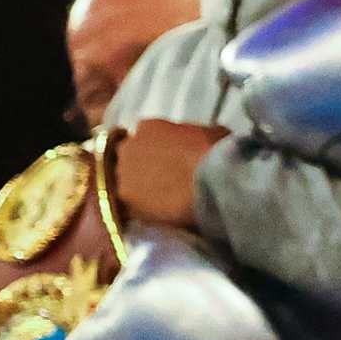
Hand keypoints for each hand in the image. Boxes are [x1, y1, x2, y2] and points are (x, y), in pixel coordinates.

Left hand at [110, 119, 219, 235]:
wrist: (213, 181)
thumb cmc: (218, 153)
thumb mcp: (211, 132)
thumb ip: (192, 135)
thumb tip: (196, 141)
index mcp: (149, 126)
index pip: (142, 136)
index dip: (153, 148)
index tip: (163, 159)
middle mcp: (129, 147)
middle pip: (127, 157)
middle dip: (139, 167)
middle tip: (158, 180)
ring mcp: (123, 172)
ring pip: (123, 181)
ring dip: (136, 189)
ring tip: (158, 200)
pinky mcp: (124, 197)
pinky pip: (126, 204)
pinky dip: (138, 209)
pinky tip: (155, 213)